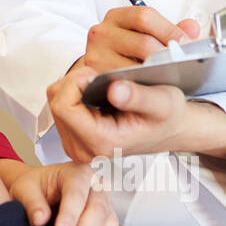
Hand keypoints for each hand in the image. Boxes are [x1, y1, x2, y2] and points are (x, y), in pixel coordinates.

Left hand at [6, 162, 120, 225]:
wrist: (42, 192)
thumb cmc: (36, 187)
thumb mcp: (25, 188)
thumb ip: (31, 202)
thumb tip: (40, 220)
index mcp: (76, 172)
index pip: (77, 193)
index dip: (70, 216)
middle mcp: (96, 185)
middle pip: (98, 209)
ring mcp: (106, 203)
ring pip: (110, 223)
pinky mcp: (109, 221)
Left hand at [45, 58, 197, 160]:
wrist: (170, 129)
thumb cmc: (167, 117)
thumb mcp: (162, 101)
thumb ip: (138, 96)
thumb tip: (114, 90)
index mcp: (101, 143)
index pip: (63, 107)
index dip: (75, 83)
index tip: (95, 75)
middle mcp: (83, 150)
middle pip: (56, 104)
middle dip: (75, 83)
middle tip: (100, 78)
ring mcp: (76, 146)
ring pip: (56, 103)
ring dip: (74, 88)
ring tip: (99, 87)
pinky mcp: (73, 139)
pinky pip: (60, 108)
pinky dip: (74, 95)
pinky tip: (95, 96)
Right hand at [73, 5, 200, 72]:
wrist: (102, 68)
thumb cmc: (127, 52)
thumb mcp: (147, 34)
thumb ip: (170, 31)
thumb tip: (192, 26)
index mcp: (116, 17)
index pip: (145, 16)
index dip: (170, 30)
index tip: (184, 43)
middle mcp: (102, 33)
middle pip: (143, 42)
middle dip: (166, 55)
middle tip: (180, 63)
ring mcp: (96, 55)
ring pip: (135, 65)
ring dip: (155, 73)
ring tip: (168, 75)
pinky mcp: (96, 76)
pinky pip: (125, 82)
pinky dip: (142, 84)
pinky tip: (151, 85)